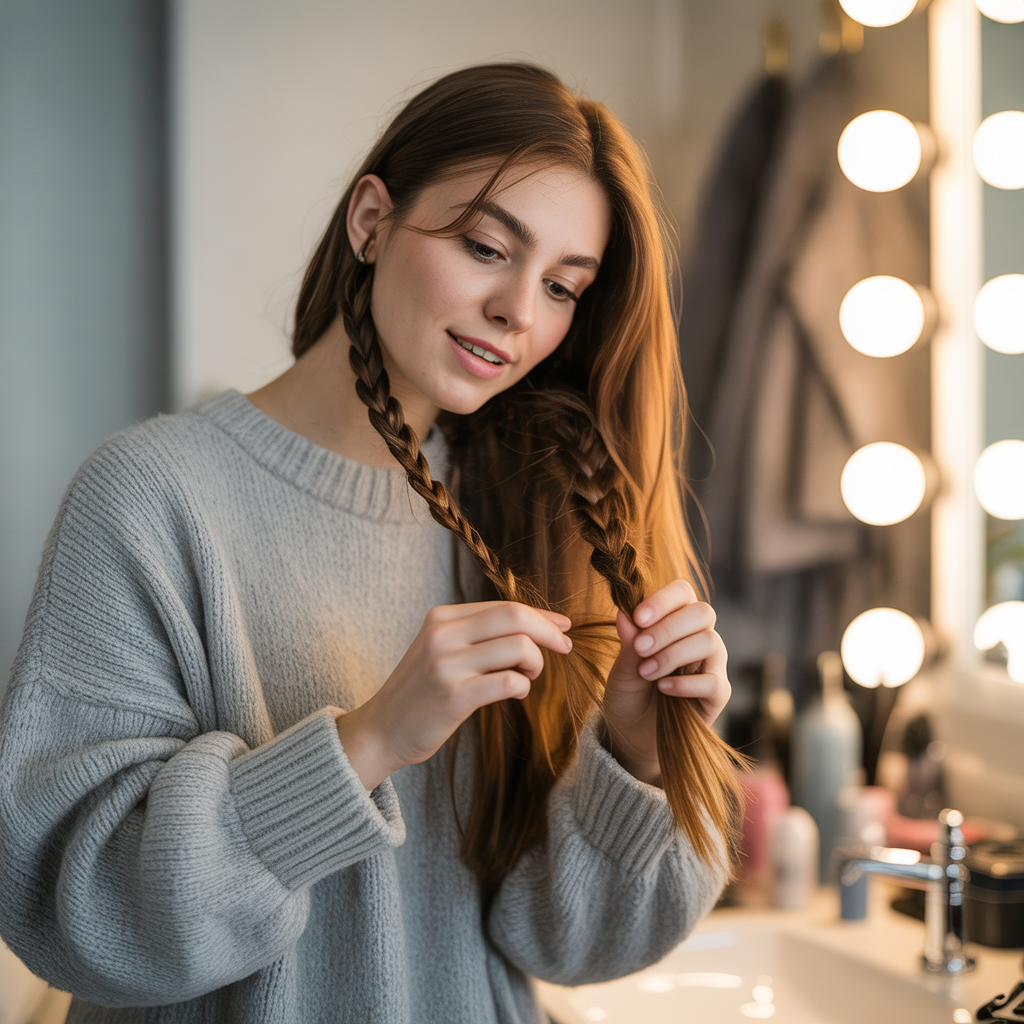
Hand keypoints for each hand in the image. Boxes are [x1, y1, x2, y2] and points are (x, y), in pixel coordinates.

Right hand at [336, 602, 572, 789]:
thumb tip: (537, 623)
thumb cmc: (421, 692)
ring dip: (535, 663)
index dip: (541, 615)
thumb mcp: (441, 650)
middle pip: (514, 616)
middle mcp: (442, 634)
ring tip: (527, 677)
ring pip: (518, 646)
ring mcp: (446, 664)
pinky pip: (509, 681)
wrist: (380, 731)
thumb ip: (479, 634)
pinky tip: (516, 692)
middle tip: (564, 649)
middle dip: (548, 631)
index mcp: (441, 617)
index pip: (504, 605)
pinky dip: (522, 686)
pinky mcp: (453, 696)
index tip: (563, 627)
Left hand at [601, 580, 729, 783]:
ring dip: (674, 654)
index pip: (682, 593)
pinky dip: (686, 683)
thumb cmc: (629, 694)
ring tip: (646, 673)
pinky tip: (664, 688)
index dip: (663, 600)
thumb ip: (628, 643)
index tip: (638, 617)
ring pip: (710, 642)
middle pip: (702, 612)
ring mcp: (712, 665)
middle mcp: (699, 638)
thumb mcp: (621, 669)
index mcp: (675, 621)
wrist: (631, 736)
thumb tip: (624, 613)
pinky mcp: (718, 695)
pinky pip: (714, 681)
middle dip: (668, 627)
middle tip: (640, 648)